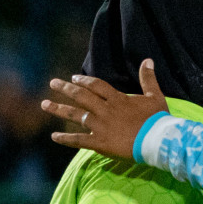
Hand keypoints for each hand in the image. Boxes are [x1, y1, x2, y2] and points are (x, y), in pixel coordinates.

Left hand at [43, 58, 167, 160]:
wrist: (157, 141)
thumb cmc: (158, 120)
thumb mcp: (155, 97)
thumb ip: (148, 79)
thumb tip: (147, 60)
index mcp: (117, 99)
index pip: (96, 85)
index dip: (84, 80)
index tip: (74, 77)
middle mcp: (105, 110)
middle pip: (81, 96)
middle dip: (65, 88)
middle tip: (53, 83)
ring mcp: (100, 127)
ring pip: (76, 115)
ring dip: (59, 109)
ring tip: (44, 105)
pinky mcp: (100, 143)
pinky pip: (79, 140)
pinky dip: (65, 139)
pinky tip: (53, 136)